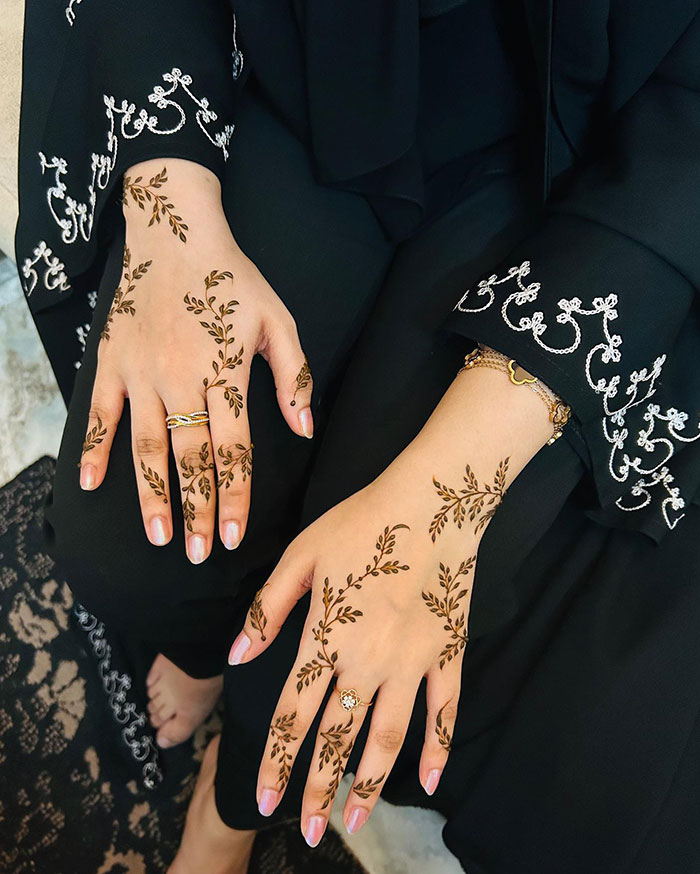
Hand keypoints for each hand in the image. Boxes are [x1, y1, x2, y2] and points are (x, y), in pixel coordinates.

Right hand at [78, 158, 312, 562]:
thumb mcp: (278, 320)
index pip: (235, 450)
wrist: (176, 232)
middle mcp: (182, 380)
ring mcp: (142, 373)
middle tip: (198, 555)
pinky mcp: (111, 362)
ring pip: (147, 445)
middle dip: (197, 511)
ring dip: (152, 494)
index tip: (235, 537)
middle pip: (192, 458)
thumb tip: (304, 430)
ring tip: (157, 537)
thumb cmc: (233, 280)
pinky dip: (93, 449)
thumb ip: (294, 377)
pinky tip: (90, 485)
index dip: (236, 497)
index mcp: (225, 373)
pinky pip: (99, 413)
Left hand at [228, 365, 553, 844]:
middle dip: (319, 789)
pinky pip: (444, 711)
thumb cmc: (361, 521)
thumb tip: (237, 656)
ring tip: (353, 821)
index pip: (294, 715)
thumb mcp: (301, 554)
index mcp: (327, 637)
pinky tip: (427, 782)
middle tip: (311, 832)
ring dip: (368, 783)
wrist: (433, 501)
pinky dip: (437, 749)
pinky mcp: (447, 653)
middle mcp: (367, 661)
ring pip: (388, 737)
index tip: (267, 803)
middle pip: (338, 737)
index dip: (278, 762)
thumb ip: (268, 609)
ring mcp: (413, 662)